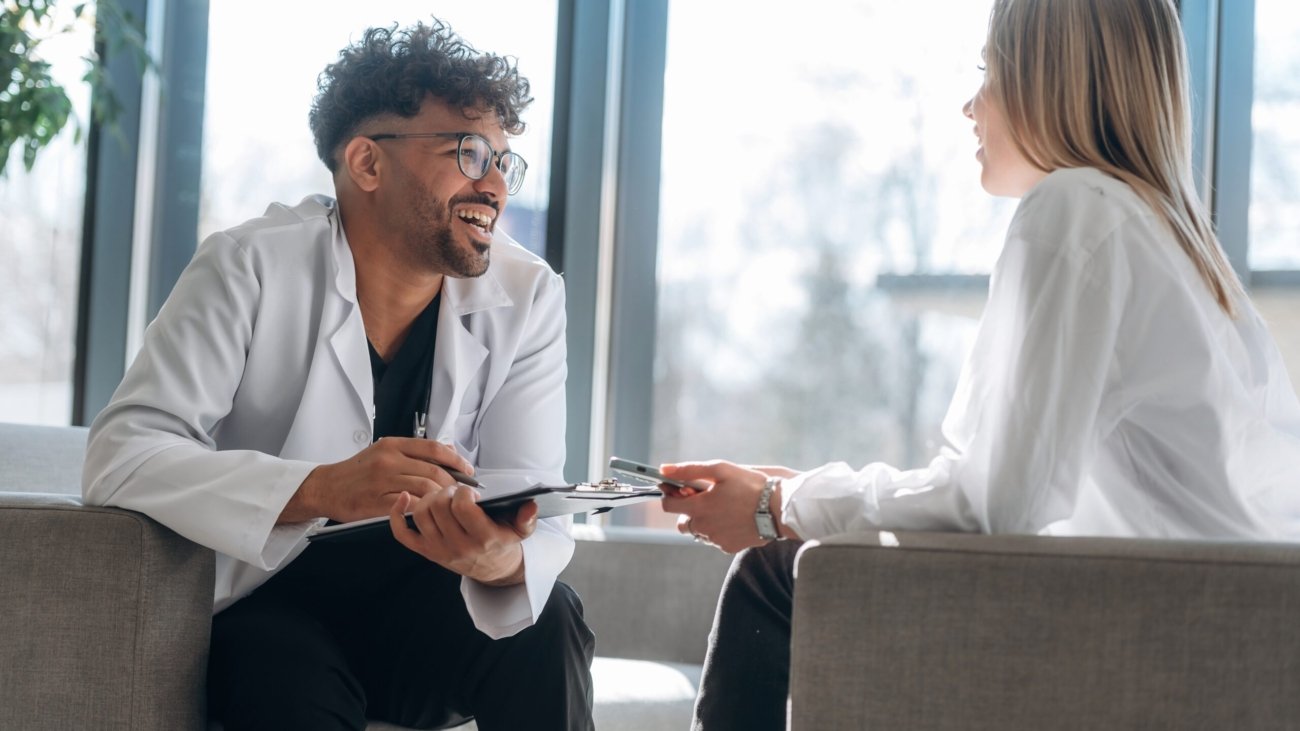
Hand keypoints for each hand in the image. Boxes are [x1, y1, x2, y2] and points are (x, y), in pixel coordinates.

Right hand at [280, 437, 473, 523]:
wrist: (327, 487)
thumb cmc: (358, 471)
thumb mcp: (385, 451)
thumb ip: (414, 451)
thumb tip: (449, 450)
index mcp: (393, 445)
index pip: (434, 449)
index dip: (456, 460)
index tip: (469, 470)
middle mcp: (388, 460)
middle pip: (433, 470)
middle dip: (454, 484)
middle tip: (464, 493)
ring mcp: (382, 481)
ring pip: (424, 489)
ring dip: (442, 498)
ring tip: (451, 505)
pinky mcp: (376, 502)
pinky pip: (408, 506)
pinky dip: (424, 509)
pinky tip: (431, 513)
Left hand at [389, 488, 538, 584]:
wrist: (492, 569)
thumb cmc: (503, 542)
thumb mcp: (521, 531)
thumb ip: (527, 518)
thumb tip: (531, 505)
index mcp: (482, 538)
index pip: (462, 507)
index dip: (463, 493)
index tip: (470, 493)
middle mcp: (458, 546)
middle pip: (438, 507)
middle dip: (445, 492)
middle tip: (454, 493)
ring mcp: (439, 550)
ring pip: (420, 514)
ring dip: (428, 498)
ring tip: (442, 498)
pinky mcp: (425, 552)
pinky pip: (402, 534)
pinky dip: (397, 514)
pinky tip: (404, 498)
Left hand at [660, 461, 798, 552]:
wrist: (779, 509)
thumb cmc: (751, 486)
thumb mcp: (720, 470)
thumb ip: (689, 470)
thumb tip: (664, 470)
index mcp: (699, 507)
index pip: (668, 505)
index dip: (671, 495)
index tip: (681, 489)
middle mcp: (704, 527)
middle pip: (681, 523)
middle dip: (688, 511)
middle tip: (705, 500)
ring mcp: (716, 539)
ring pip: (698, 532)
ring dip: (704, 521)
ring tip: (723, 509)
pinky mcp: (728, 547)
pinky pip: (715, 539)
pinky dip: (719, 530)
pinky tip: (733, 519)